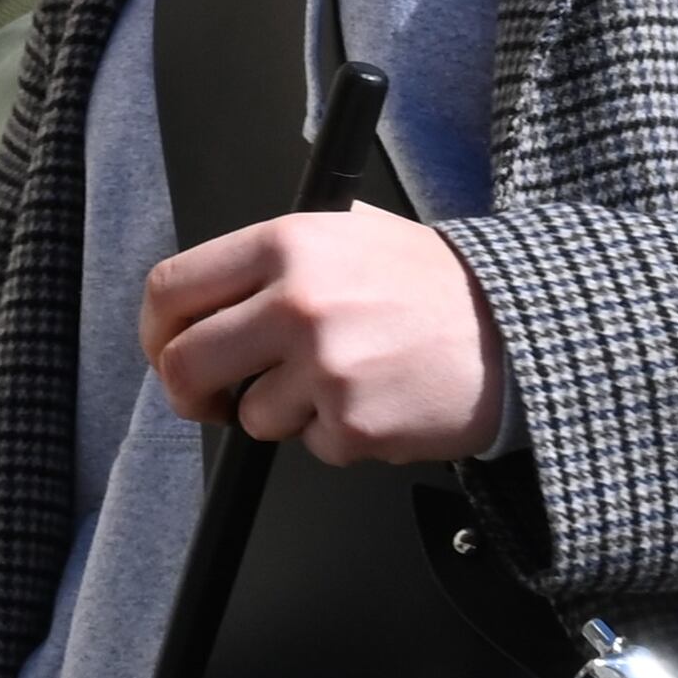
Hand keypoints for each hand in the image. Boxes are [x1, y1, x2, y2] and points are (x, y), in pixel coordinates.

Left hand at [142, 201, 506, 463]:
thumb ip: (276, 255)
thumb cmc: (436, 285)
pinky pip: (311, 446)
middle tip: (214, 399)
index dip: (157, 332)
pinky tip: (378, 400)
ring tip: (344, 380)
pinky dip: (338, 436)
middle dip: (191, 393)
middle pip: (184, 365)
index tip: (168, 350)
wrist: (520, 329)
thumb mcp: (352, 231)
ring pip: (249, 416)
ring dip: (285, 413)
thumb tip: (207, 293)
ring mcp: (323, 366)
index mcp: (285, 244)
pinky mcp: (352, 423)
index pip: (170, 290)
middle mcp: (296, 301)